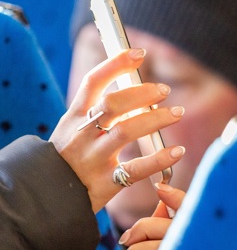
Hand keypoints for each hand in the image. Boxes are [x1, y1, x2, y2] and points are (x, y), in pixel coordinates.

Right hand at [49, 48, 185, 211]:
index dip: (115, 64)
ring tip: (177, 113)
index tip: (139, 52)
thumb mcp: (73, 129)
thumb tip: (135, 87)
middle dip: (140, 92)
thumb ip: (98, 111)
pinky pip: (136, 168)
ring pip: (125, 132)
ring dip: (155, 119)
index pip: (92, 82)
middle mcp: (82, 135)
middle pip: (111, 104)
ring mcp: (92, 159)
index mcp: (74, 117)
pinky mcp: (105, 183)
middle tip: (164, 90)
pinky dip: (160, 159)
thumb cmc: (68, 158)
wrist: (45, 197)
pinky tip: (178, 151)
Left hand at [108, 183, 184, 249]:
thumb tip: (162, 187)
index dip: (172, 195)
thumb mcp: (185, 239)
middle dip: (133, 237)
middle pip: (149, 227)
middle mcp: (190, 243)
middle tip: (127, 245)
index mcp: (198, 230)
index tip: (160, 188)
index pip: (186, 204)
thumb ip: (176, 212)